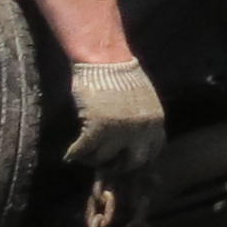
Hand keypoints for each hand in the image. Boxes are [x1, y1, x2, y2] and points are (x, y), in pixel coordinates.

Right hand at [65, 57, 167, 173]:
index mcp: (155, 122)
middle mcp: (141, 130)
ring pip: (104, 159)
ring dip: (93, 159)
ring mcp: (120, 131)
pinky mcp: (97, 128)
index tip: (127, 161)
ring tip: (86, 155)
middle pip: (131, 163)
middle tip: (106, 164)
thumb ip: (143, 121)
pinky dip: (75, 154)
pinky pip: (85, 151)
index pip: (153, 153)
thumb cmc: (120, 75)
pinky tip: (70, 155)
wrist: (105, 60)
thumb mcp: (143, 100)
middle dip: (118, 166)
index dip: (139, 161)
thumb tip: (136, 143)